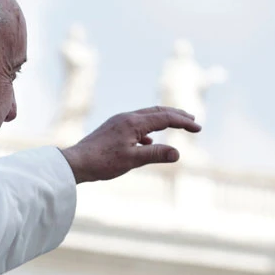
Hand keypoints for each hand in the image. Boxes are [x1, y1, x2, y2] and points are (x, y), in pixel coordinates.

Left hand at [60, 106, 200, 183]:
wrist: (75, 163)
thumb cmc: (102, 162)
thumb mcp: (132, 160)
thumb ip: (156, 155)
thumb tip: (178, 153)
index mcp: (133, 122)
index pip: (165, 118)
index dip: (183, 122)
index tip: (198, 127)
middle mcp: (126, 117)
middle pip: (157, 111)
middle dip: (176, 114)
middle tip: (192, 118)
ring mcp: (118, 122)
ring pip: (146, 116)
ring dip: (162, 119)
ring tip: (174, 125)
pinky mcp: (112, 129)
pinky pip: (135, 125)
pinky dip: (148, 130)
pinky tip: (148, 143)